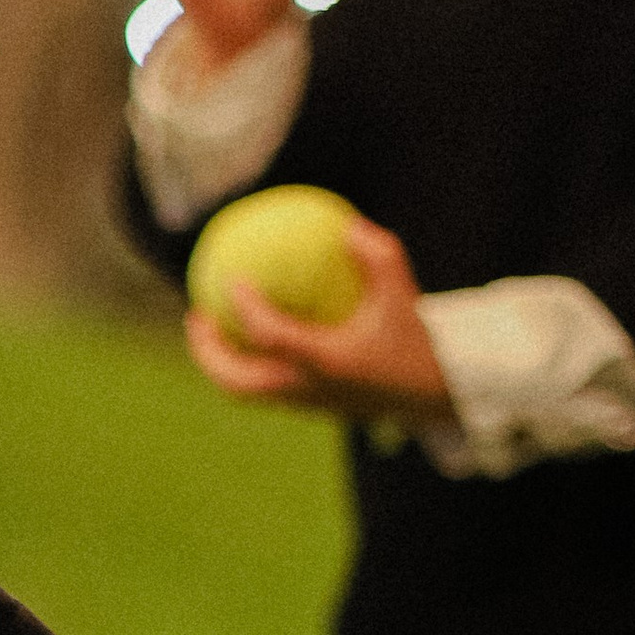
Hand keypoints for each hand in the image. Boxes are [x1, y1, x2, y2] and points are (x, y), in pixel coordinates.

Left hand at [183, 213, 451, 426]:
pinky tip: (247, 334)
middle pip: (238, 383)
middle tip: (198, 315)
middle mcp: (307, 390)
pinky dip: (245, 364)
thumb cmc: (418, 339)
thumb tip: (347, 225)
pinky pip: (262, 387)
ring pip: (244, 393)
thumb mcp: (405, 291)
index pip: (272, 337)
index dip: (246, 309)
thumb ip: (377, 256)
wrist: (436, 396)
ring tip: (209, 327)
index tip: (231, 279)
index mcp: (327, 363)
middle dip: (209, 352)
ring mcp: (304, 405)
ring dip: (219, 364)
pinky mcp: (308, 409)